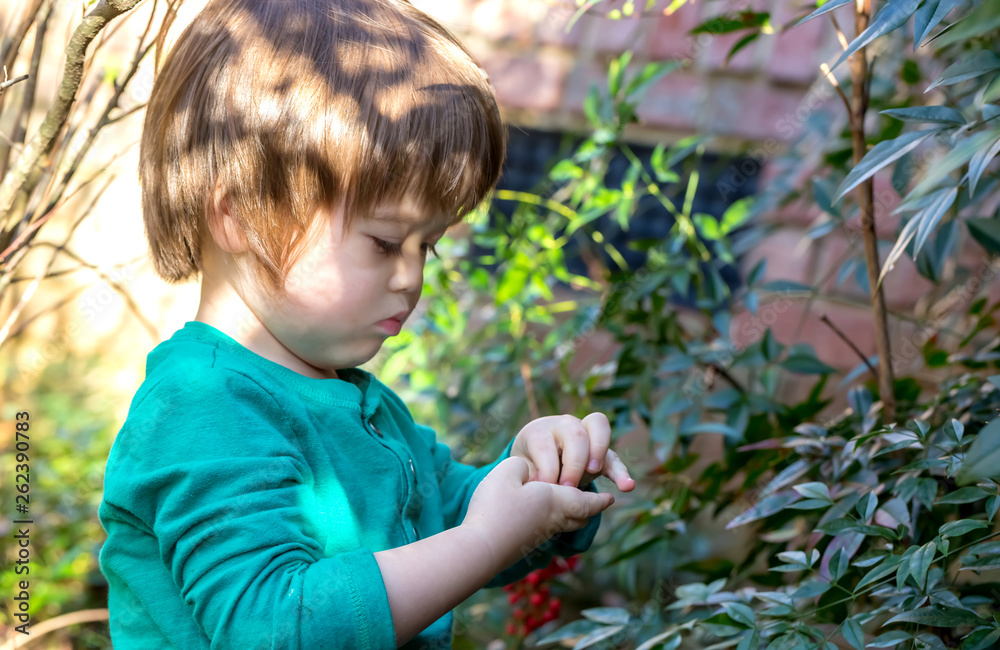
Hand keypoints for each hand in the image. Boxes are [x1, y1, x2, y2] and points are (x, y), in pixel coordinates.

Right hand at [463, 456, 615, 570]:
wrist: (480, 548)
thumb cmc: (496, 505)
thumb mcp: (508, 470)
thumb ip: (522, 465)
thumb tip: (527, 471)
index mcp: (556, 501)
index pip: (587, 501)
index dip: (600, 500)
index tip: (610, 498)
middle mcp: (553, 520)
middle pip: (580, 518)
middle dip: (590, 509)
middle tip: (596, 503)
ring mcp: (538, 535)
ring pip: (564, 527)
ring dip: (572, 517)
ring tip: (570, 509)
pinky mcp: (524, 544)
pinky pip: (547, 532)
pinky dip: (553, 523)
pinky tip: (539, 517)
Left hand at [510, 412, 634, 491]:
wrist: (538, 462)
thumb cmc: (528, 469)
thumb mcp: (522, 472)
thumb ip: (528, 477)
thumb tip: (534, 488)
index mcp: (539, 432)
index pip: (545, 444)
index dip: (547, 468)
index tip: (546, 489)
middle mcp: (563, 426)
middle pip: (574, 433)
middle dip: (574, 462)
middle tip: (568, 486)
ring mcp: (585, 433)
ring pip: (599, 428)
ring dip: (598, 452)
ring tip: (594, 472)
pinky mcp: (601, 452)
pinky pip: (614, 456)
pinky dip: (621, 472)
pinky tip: (627, 487)